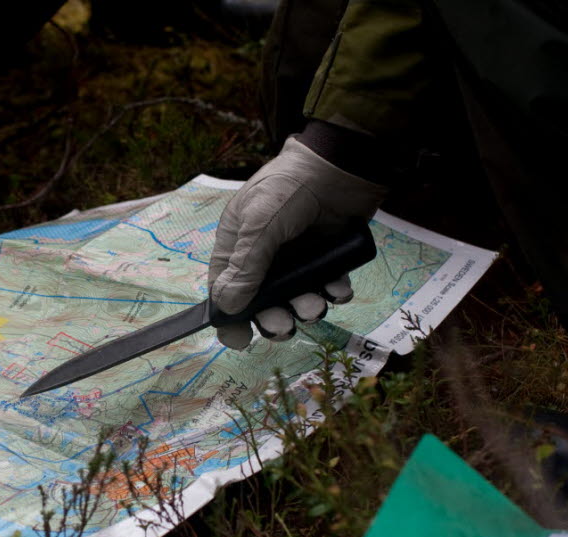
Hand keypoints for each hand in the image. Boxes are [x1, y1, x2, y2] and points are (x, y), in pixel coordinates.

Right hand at [209, 135, 386, 348]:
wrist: (341, 165)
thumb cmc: (289, 188)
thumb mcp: (259, 225)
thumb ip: (245, 267)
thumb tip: (227, 307)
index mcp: (238, 245)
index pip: (226, 289)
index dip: (231, 317)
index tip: (239, 340)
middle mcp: (265, 257)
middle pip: (262, 303)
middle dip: (272, 319)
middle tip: (284, 326)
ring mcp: (297, 259)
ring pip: (296, 299)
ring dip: (304, 309)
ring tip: (315, 305)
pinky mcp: (327, 259)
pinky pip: (327, 287)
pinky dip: (332, 293)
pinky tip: (337, 288)